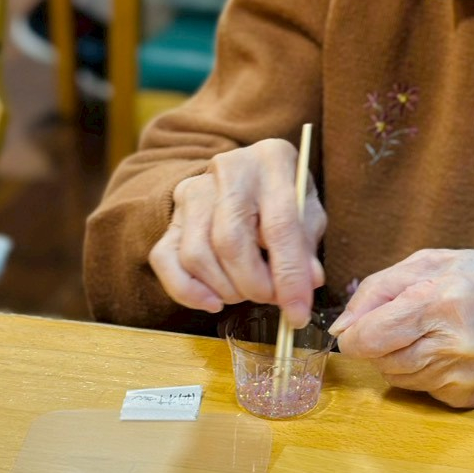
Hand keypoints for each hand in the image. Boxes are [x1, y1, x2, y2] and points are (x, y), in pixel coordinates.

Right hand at [149, 140, 324, 319]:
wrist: (248, 177)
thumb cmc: (284, 198)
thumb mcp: (308, 213)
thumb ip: (307, 246)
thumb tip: (308, 282)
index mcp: (272, 159)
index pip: (280, 224)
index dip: (289, 275)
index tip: (298, 313)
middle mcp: (228, 168)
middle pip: (230, 241)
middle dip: (253, 285)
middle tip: (270, 300)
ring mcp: (194, 190)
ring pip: (197, 255)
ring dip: (226, 289)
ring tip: (248, 292)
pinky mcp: (172, 215)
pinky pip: (165, 260)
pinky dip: (188, 291)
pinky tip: (213, 301)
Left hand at [329, 248, 473, 408]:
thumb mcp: (435, 261)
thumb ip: (380, 288)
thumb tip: (343, 327)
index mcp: (442, 301)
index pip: (370, 337)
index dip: (355, 332)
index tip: (360, 325)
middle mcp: (452, 344)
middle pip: (379, 358)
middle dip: (379, 341)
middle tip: (405, 321)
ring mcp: (461, 376)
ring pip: (395, 376)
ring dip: (399, 355)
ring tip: (431, 332)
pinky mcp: (466, 398)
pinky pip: (420, 388)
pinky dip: (422, 370)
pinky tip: (448, 350)